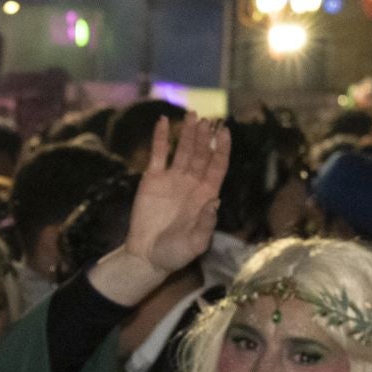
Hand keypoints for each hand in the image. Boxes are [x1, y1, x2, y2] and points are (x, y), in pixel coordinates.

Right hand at [123, 116, 230, 276]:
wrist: (146, 256)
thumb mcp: (196, 244)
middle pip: (201, 154)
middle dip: (205, 137)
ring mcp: (172, 178)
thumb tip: (215, 202)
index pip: (217, 166)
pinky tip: (163, 122)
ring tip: (192, 115)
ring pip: (182, 150)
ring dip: (188, 133)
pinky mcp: (152, 179)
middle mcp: (192, 183)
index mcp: (206, 195)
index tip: (225, 132)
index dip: (222, 149)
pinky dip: (160, 138)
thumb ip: (206, 224)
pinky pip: (157, 154)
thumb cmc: (175, 253)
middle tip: (208, 120)